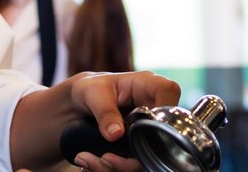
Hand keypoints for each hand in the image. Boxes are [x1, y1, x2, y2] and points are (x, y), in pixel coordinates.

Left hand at [10, 70, 180, 169]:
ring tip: (92, 160)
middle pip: (162, 133)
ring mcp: (148, 129)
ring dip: (120, 165)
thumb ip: (105, 111)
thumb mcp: (92, 93)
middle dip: (135, 154)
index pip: (169, 91)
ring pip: (148, 155)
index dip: (163, 109)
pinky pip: (134, 163)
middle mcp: (153, 108)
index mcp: (148, 85)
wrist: (79, 105)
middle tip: (106, 158)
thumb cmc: (89, 89)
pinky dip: (113, 167)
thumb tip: (116, 134)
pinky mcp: (139, 146)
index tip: (143, 128)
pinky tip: (93, 162)